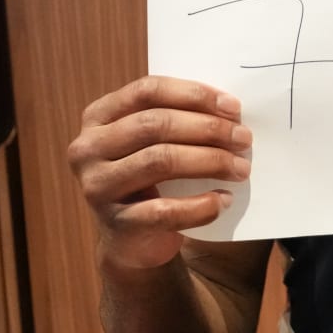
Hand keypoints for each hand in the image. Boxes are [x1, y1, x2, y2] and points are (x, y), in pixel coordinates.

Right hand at [67, 76, 250, 270]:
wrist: (132, 241)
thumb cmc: (152, 179)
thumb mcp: (154, 142)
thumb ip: (177, 118)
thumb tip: (230, 108)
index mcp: (98, 117)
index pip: (147, 91)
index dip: (193, 94)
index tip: (234, 107)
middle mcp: (88, 148)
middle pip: (155, 124)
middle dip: (208, 128)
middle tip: (244, 138)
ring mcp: (97, 186)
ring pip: (160, 161)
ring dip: (210, 161)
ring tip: (241, 168)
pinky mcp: (117, 224)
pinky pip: (165, 210)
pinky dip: (201, 205)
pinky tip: (224, 201)